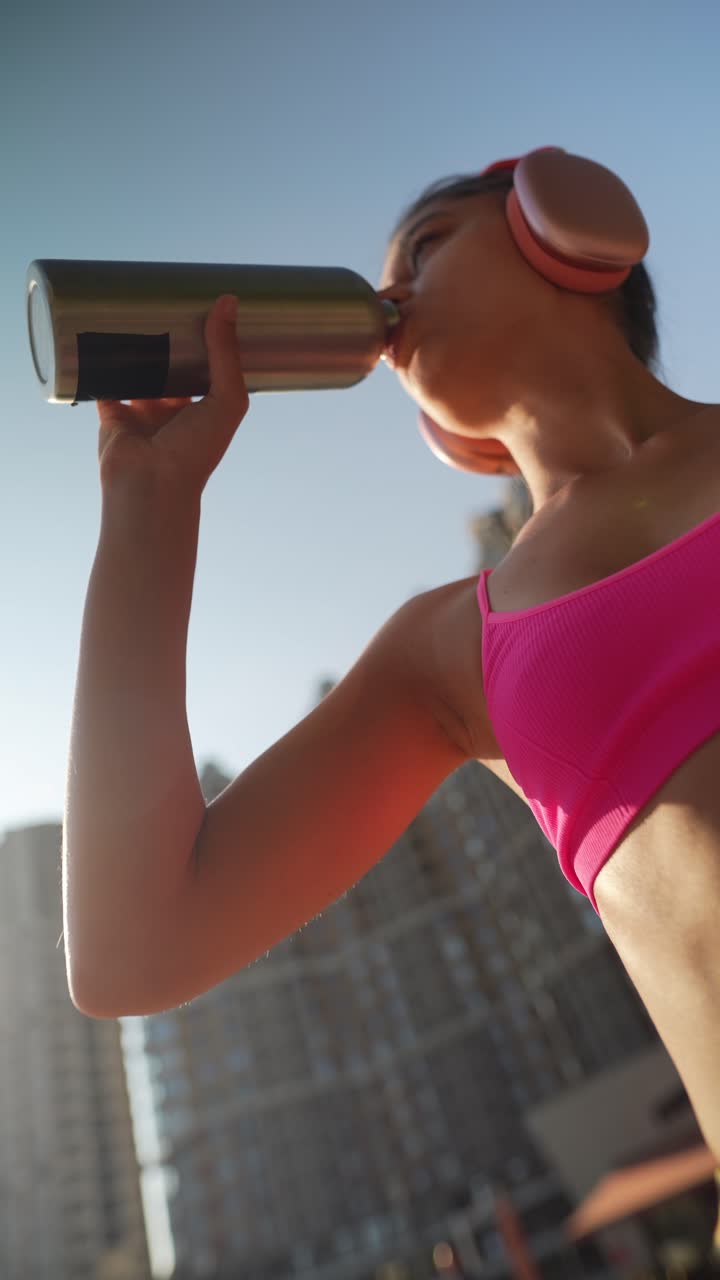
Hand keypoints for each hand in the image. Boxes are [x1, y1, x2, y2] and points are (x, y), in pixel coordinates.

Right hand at [96, 295, 248, 493]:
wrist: (151, 484)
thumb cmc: (197, 450)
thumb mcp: (227, 399)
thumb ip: (226, 354)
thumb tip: (227, 301)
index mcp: (203, 408)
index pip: (206, 366)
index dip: (205, 340)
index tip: (203, 306)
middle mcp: (172, 408)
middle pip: (170, 364)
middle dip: (168, 337)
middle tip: (165, 299)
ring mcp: (141, 410)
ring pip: (137, 369)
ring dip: (135, 345)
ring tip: (134, 307)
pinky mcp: (111, 412)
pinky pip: (103, 380)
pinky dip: (100, 361)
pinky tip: (99, 332)